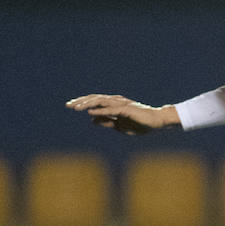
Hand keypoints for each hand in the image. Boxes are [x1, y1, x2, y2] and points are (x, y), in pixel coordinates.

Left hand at [65, 94, 179, 134]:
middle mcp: (116, 102)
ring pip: (101, 101)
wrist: (157, 123)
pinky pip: (111, 109)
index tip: (71, 106)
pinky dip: (100, 110)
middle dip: (81, 101)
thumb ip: (106, 121)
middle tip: (68, 105)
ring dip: (88, 104)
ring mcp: (122, 105)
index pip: (95, 102)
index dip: (83, 103)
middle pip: (95, 99)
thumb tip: (92, 119)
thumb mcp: (119, 126)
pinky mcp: (127, 109)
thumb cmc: (140, 124)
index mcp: (114, 105)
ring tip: (76, 108)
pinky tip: (90, 111)